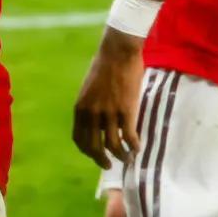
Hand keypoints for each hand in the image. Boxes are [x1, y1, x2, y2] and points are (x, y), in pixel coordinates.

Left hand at [72, 28, 144, 169]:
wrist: (118, 51)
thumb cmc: (105, 66)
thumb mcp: (89, 89)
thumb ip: (91, 107)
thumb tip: (98, 123)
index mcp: (80, 108)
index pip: (79, 139)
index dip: (87, 152)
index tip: (95, 156)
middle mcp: (92, 114)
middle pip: (94, 147)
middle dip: (102, 160)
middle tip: (110, 165)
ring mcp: (109, 113)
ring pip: (114, 145)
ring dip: (121, 156)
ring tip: (128, 158)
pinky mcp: (126, 110)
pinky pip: (129, 137)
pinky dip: (134, 146)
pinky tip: (138, 148)